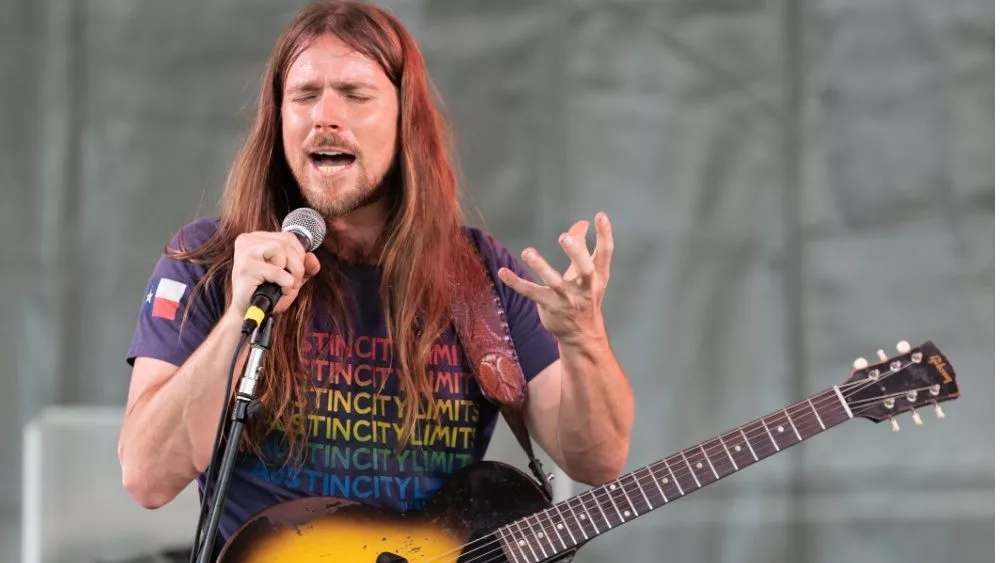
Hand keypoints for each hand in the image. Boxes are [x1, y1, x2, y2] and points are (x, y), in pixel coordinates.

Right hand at [228, 231, 320, 317]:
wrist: (249, 312)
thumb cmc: (268, 291)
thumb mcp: (291, 275)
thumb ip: (305, 265)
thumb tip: (312, 258)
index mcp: (256, 238)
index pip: (288, 237)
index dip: (299, 255)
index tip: (294, 271)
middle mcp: (247, 241)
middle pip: (286, 243)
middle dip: (297, 266)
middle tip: (293, 283)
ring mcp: (244, 253)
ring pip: (280, 250)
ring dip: (291, 273)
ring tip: (286, 286)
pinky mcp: (245, 269)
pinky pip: (277, 271)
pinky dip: (286, 283)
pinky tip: (281, 291)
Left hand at [498, 212, 614, 344]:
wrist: (582, 335)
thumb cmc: (585, 296)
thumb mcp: (588, 274)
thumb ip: (583, 247)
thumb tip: (582, 222)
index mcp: (598, 276)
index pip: (605, 253)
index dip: (605, 234)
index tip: (600, 216)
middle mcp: (586, 288)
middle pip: (585, 269)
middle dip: (576, 253)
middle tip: (565, 237)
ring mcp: (567, 299)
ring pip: (555, 283)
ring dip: (541, 267)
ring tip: (527, 252)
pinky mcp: (549, 307)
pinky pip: (531, 293)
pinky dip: (516, 283)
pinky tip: (502, 272)